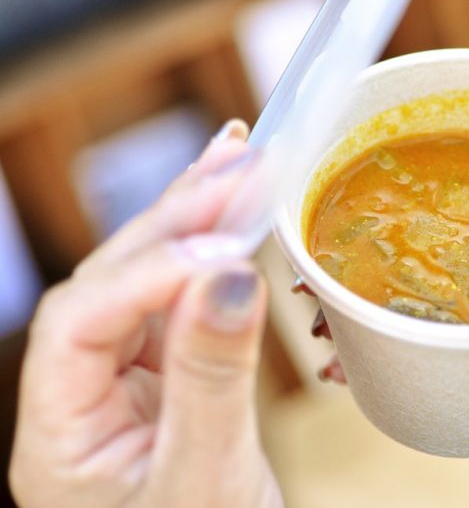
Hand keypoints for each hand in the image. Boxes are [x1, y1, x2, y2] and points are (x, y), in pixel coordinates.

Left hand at [10, 121, 283, 506]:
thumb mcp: (206, 480)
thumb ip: (211, 380)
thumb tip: (229, 276)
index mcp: (59, 433)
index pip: (81, 324)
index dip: (150, 276)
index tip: (224, 252)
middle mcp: (83, 395)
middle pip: (115, 282)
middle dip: (178, 219)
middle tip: (239, 164)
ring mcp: (127, 381)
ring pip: (152, 280)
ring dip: (198, 218)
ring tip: (241, 160)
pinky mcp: (171, 374)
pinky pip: (188, 301)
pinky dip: (217, 256)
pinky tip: (237, 212)